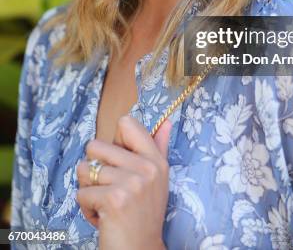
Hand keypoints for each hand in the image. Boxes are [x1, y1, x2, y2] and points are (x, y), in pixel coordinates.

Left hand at [76, 115, 170, 249]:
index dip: (114, 142)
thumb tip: (165, 121)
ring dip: (88, 190)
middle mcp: (146, 168)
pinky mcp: (114, 199)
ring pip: (84, 169)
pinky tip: (102, 216)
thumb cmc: (144, 214)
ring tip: (104, 203)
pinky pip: (81, 192)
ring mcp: (131, 183)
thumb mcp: (156, 179)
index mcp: (156, 159)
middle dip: (93, 169)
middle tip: (108, 187)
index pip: (126, 123)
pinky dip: (86, 208)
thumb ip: (158, 147)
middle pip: (95, 146)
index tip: (120, 162)